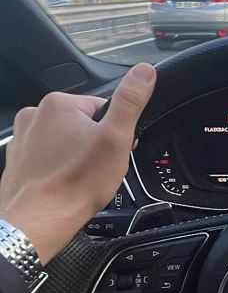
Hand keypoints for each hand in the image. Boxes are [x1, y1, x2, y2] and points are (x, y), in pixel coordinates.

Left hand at [0, 63, 155, 263]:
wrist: (39, 220)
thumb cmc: (76, 184)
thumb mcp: (116, 138)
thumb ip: (131, 101)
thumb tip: (144, 71)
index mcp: (59, 104)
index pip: (101, 108)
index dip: (114, 131)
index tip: (115, 151)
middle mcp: (35, 115)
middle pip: (81, 124)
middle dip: (94, 144)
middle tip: (98, 168)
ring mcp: (22, 139)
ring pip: (64, 142)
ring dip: (76, 157)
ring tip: (80, 178)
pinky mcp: (17, 160)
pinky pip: (47, 159)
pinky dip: (57, 169)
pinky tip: (64, 184)